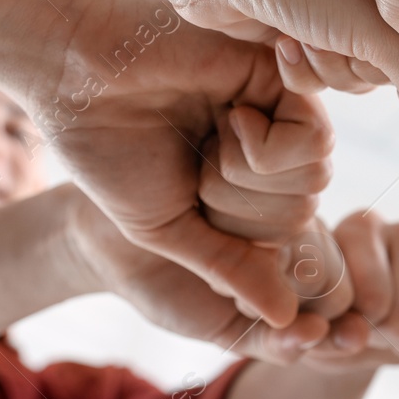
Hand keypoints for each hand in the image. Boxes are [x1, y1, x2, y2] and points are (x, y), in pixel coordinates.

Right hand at [32, 0, 337, 327]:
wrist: (80, 82)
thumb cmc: (111, 155)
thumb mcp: (170, 233)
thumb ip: (230, 270)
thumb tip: (287, 320)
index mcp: (242, 189)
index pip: (284, 246)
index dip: (239, 246)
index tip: (192, 210)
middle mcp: (268, 151)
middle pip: (303, 215)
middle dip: (241, 212)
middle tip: (195, 171)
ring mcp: (280, 114)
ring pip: (317, 182)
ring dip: (251, 180)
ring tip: (209, 142)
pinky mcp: (287, 79)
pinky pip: (318, 140)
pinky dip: (270, 148)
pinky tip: (231, 117)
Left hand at [169, 0, 398, 121]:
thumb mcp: (381, 31)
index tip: (389, 31)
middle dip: (365, 63)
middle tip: (338, 29)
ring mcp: (352, 6)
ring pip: (365, 79)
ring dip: (331, 67)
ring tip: (304, 30)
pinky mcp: (314, 25)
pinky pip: (327, 77)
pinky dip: (304, 69)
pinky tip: (282, 39)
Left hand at [295, 212, 398, 370]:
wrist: (375, 330)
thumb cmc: (330, 326)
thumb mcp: (303, 336)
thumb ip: (301, 338)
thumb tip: (352, 334)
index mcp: (351, 229)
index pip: (361, 296)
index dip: (350, 327)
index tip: (338, 323)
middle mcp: (395, 227)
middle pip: (395, 311)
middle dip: (381, 336)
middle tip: (372, 329)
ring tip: (396, 328)